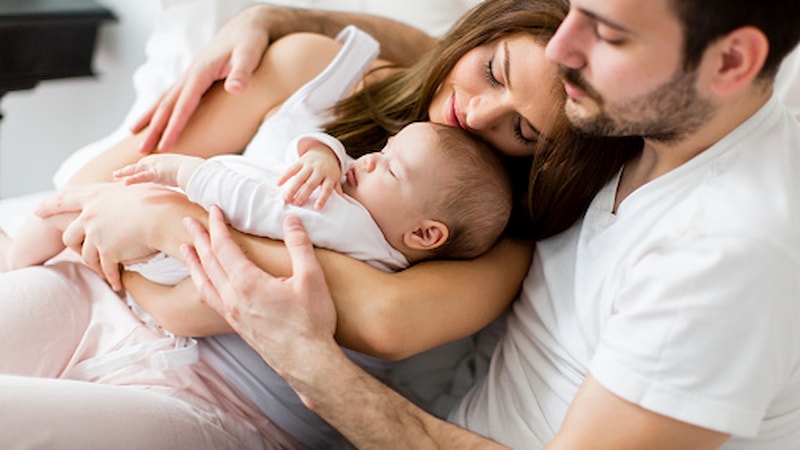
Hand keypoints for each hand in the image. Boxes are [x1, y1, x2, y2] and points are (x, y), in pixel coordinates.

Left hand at [36, 183, 170, 289]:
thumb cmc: (159, 199)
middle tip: (76, 253)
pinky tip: (117, 284)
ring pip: (86, 255)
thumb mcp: (135, 186)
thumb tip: (122, 180)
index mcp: (96, 196)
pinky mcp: (108, 251)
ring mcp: (97, 234)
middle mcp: (91, 215)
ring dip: (96, 265)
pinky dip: (111, 277)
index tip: (37, 211)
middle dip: (74, 247)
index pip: (65, 199)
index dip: (50, 205)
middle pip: (70, 235)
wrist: (164, 217)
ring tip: (105, 272)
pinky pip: (106, 269)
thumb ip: (122, 187)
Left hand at [113, 154, 203, 188]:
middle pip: (140, 165)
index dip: (139, 169)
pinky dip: (132, 179)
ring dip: (125, 173)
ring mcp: (157, 166)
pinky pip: (141, 177)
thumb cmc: (197, 174)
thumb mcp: (189, 176)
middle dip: (128, 169)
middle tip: (117, 174)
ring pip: (137, 169)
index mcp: (166, 161)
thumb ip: (185, 180)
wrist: (198, 171)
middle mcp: (160, 161)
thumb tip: (190, 189)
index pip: (149, 165)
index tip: (131, 172)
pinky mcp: (157, 173)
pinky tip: (124, 183)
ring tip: (115, 176)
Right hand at [131, 7, 269, 152]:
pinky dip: (160, 108)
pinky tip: (155, 117)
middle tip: (141, 151)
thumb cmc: (250, 41)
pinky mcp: (195, 77)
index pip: (184, 105)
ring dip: (150, 118)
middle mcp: (191, 74)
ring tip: (134, 134)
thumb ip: (242, 73)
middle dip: (154, 128)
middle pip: (167, 104)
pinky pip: (173, 95)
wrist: (248, 26)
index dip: (174, 127)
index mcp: (201, 72)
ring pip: (165, 99)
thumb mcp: (250, 55)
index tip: (165, 147)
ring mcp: (191, 75)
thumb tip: (235, 89)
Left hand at [182, 206, 337, 372]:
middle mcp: (233, 298)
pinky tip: (204, 282)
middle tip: (188, 221)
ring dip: (194, 262)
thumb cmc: (311, 322)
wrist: (307, 362)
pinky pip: (210, 298)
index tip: (213, 209)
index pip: (224, 247)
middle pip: (208, 262)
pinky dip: (202, 283)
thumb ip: (300, 246)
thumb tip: (291, 220)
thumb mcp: (311, 278)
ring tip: (185, 249)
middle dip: (198, 239)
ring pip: (204, 282)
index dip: (217, 226)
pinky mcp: (237, 325)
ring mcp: (232, 313)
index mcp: (248, 283)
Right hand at [279, 142, 343, 208]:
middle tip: (296, 204)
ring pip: (300, 177)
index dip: (322, 198)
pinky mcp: (301, 161)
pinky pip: (292, 168)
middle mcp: (320, 170)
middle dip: (303, 194)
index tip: (317, 208)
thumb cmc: (330, 170)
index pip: (327, 189)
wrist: (324, 151)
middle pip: (311, 183)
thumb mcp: (335, 178)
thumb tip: (344, 202)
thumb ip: (337, 189)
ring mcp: (310, 165)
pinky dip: (285, 176)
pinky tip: (278, 184)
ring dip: (292, 188)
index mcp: (330, 176)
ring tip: (286, 198)